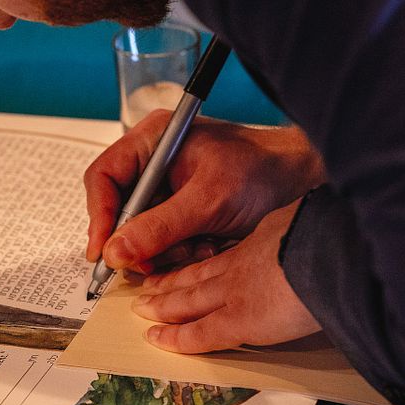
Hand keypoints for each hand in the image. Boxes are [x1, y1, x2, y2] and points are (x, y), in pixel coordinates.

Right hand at [84, 114, 324, 271]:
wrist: (304, 181)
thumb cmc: (265, 172)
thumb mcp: (209, 200)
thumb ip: (159, 227)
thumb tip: (115, 251)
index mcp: (154, 140)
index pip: (104, 177)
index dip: (99, 215)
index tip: (102, 250)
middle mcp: (154, 162)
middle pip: (117, 209)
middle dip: (134, 240)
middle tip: (146, 264)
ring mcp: (167, 188)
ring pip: (138, 231)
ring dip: (162, 250)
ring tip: (196, 247)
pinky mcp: (180, 212)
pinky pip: (160, 241)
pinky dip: (178, 252)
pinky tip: (205, 246)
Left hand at [130, 201, 320, 352]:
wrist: (338, 252)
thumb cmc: (340, 235)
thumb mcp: (319, 221)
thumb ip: (311, 230)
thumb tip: (327, 232)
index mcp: (266, 239)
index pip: (225, 255)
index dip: (203, 262)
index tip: (189, 263)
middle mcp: (243, 263)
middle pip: (199, 274)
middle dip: (172, 281)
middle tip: (150, 287)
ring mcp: (236, 292)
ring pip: (190, 299)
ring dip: (165, 304)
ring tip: (142, 307)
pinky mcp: (238, 321)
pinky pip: (201, 332)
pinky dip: (177, 337)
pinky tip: (157, 338)